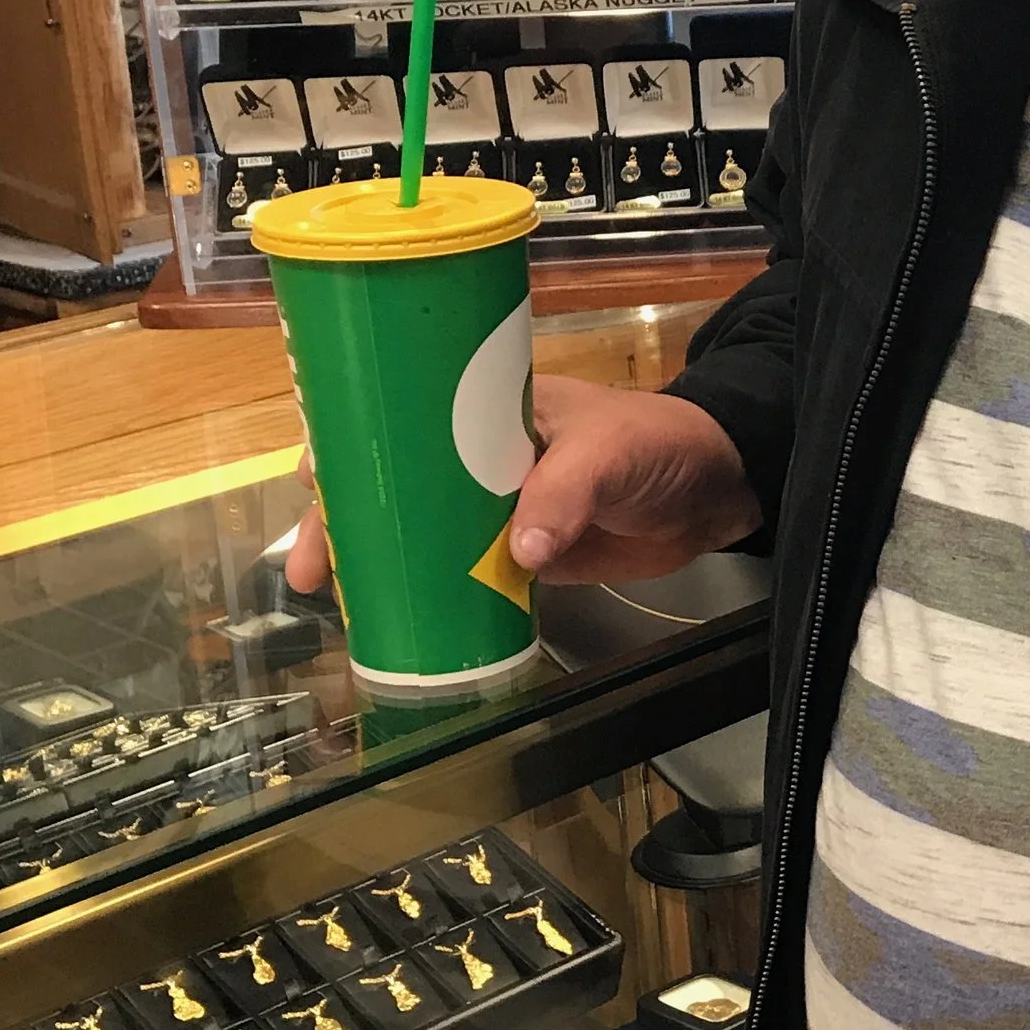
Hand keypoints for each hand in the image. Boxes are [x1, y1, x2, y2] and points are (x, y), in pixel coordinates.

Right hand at [281, 379, 757, 594]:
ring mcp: (496, 507)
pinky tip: (396, 620)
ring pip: (419, 531)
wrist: (717, 490)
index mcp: (486, 408)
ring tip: (336, 599)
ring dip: (377, 561)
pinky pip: (462, 572)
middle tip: (313, 567)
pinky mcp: (523, 553)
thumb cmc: (661, 443)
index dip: (349, 444)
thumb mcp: (612, 453)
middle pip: (394, 483)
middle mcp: (477, 455)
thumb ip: (567, 494)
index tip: (313, 480)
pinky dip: (429, 593)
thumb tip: (518, 552)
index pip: (399, 415)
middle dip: (345, 520)